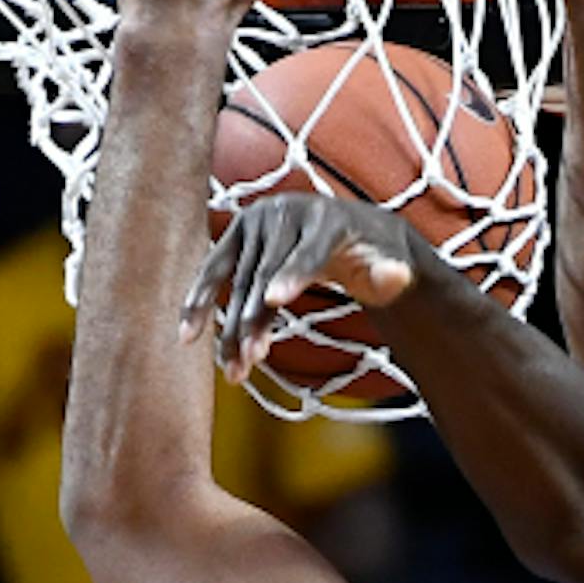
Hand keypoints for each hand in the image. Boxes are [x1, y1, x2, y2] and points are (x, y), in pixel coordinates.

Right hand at [181, 193, 429, 379]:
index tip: (274, 302)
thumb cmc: (375, 254)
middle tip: (251, 361)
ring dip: (230, 326)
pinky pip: (215, 270)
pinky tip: (188, 335)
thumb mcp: (392, 265)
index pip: (309, 251)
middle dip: (255, 319)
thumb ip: (393, 273)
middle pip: (267, 272)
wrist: (351, 229)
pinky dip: (200, 302)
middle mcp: (287, 213)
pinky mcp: (238, 234)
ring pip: (239, 280)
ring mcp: (258, 221)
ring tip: (232, 369)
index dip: (292, 276)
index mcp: (328, 219)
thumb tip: (395, 276)